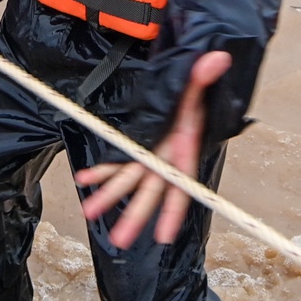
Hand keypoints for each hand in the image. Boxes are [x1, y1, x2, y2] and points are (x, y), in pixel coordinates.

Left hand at [75, 50, 229, 248]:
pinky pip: (118, 160)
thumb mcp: (197, 80)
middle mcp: (166, 155)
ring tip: (89, 212)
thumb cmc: (195, 85)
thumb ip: (203, 74)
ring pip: (129, 180)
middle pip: (149, 190)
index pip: (180, 185)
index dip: (173, 211)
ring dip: (110, 196)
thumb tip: (216, 60)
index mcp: (184, 147)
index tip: (164, 235)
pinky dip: (102, 170)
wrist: (189, 85)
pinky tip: (83, 179)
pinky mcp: (139, 142)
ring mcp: (151, 151)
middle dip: (135, 215)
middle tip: (119, 240)